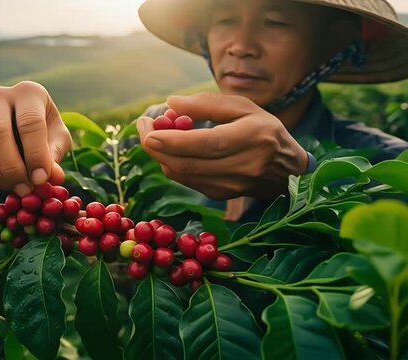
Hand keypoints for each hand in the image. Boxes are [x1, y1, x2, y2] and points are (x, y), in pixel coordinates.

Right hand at [0, 81, 70, 196]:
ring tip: (17, 189)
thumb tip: (51, 177)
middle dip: (12, 167)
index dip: (35, 154)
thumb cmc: (48, 131)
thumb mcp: (58, 139)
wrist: (27, 125)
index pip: (30, 122)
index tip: (41, 180)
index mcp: (28, 92)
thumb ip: (55, 156)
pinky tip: (2, 184)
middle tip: (26, 189)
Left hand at [136, 92, 307, 199]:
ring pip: (182, 173)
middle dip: (156, 146)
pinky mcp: (219, 194)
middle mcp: (241, 167)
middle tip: (142, 125)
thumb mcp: (243, 107)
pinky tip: (170, 147)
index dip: (174, 140)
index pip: (207, 144)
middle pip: (187, 162)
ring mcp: (229, 186)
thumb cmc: (264, 129)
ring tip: (153, 132)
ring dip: (160, 154)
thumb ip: (207, 104)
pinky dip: (172, 162)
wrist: (286, 169)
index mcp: (252, 139)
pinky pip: (186, 179)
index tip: (148, 129)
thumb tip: (171, 103)